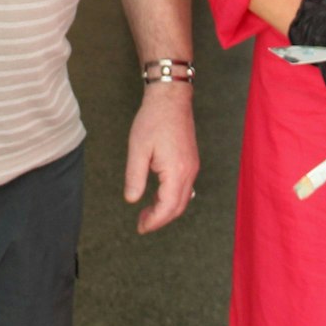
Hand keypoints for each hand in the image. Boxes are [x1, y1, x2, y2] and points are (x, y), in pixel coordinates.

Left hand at [125, 83, 197, 233]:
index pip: (167, 207)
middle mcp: (189, 172)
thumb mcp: (137, 149)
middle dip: (160, 219)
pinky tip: (158, 195)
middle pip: (178, 207)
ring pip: (183, 198)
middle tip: (141, 223)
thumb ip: (135, 178)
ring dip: (166, 209)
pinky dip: (172, 197)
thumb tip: (132, 200)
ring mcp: (192, 166)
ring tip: (147, 211)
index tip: (140, 227)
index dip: (154, 221)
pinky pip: (184, 187)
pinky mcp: (191, 160)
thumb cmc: (153, 120)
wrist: (170, 98)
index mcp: (176, 171)